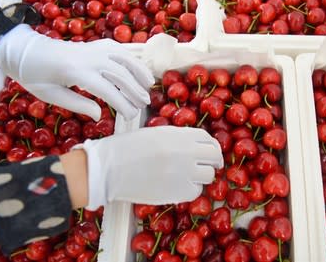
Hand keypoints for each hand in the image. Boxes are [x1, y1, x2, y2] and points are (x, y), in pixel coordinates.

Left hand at [0, 24, 153, 120]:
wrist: (28, 51)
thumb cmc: (37, 77)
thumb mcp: (51, 96)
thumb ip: (77, 105)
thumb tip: (100, 115)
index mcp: (76, 72)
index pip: (107, 90)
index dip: (122, 104)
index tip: (131, 116)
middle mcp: (90, 57)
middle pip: (120, 75)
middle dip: (135, 91)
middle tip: (143, 106)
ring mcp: (95, 48)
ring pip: (125, 59)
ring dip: (139, 73)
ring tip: (149, 87)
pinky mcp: (98, 44)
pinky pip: (121, 50)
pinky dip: (134, 60)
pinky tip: (141, 71)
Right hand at [74, 126, 223, 209]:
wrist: (109, 168)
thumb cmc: (127, 148)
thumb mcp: (156, 133)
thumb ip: (178, 138)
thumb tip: (195, 146)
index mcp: (181, 134)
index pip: (208, 139)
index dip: (211, 147)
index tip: (210, 152)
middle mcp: (188, 152)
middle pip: (215, 156)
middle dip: (214, 161)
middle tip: (211, 166)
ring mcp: (186, 173)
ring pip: (208, 175)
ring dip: (202, 176)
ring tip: (188, 177)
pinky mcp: (180, 192)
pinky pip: (195, 191)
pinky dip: (190, 190)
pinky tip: (177, 187)